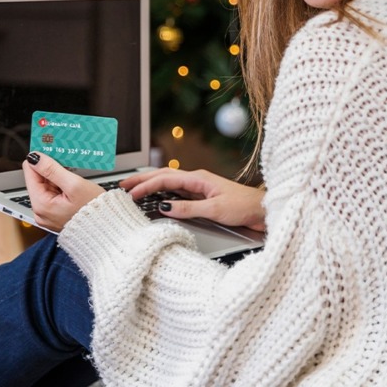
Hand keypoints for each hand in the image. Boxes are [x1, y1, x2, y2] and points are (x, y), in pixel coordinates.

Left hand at [23, 152, 104, 231]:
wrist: (107, 227)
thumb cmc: (94, 211)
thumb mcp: (74, 185)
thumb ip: (52, 169)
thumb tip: (35, 158)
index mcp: (41, 205)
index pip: (30, 173)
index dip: (40, 159)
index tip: (49, 149)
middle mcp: (41, 212)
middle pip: (38, 180)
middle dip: (50, 168)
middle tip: (64, 159)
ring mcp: (48, 214)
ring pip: (47, 186)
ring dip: (57, 176)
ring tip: (71, 172)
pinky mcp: (55, 214)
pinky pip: (54, 194)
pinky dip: (61, 185)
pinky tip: (72, 181)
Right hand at [119, 168, 265, 231]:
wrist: (263, 210)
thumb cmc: (245, 207)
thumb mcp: (215, 210)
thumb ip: (188, 208)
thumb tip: (164, 207)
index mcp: (199, 178)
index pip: (165, 180)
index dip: (146, 186)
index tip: (131, 194)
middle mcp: (197, 180)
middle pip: (163, 176)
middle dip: (142, 180)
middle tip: (123, 186)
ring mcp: (199, 187)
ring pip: (168, 181)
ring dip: (150, 184)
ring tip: (133, 189)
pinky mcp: (202, 196)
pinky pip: (176, 191)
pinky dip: (161, 191)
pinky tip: (155, 196)